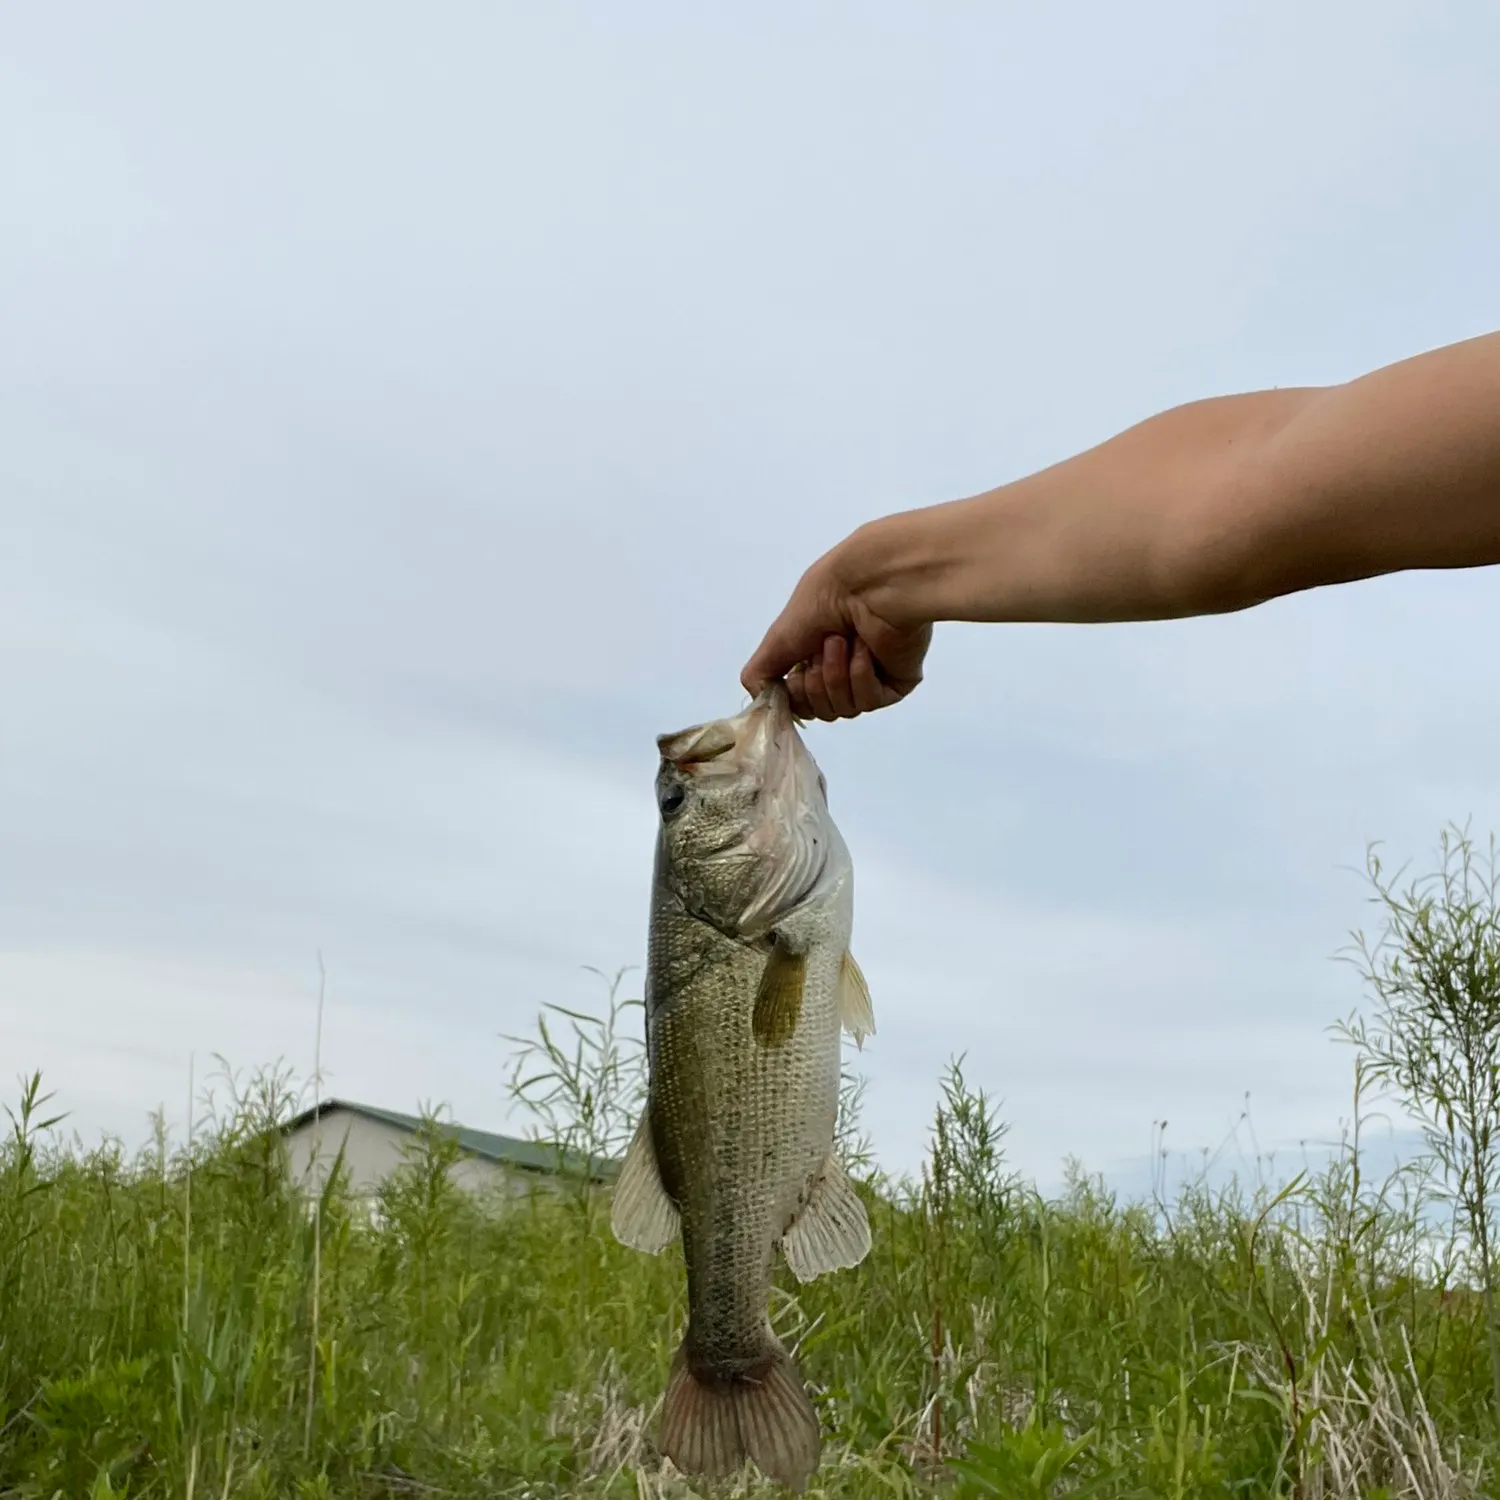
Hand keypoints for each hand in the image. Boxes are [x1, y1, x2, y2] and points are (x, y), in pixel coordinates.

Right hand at [740, 537, 933, 721]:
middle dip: (816, 682)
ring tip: (843, 641)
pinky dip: (861, 674)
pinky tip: (864, 648)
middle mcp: (843, 669)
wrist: (866, 585)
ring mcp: (871, 678)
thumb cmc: (823, 601)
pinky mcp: (897, 683)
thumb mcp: (777, 640)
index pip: (801, 703)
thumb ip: (759, 675)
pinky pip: (870, 700)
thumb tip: (763, 701)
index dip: (794, 695)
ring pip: (845, 708)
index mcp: (816, 658)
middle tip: (823, 647)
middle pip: (821, 711)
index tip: (792, 676)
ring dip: (837, 674)